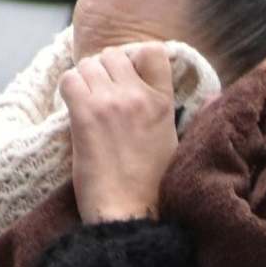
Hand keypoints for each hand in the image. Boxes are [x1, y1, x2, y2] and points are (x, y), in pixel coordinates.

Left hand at [61, 42, 179, 223]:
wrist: (129, 215)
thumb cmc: (151, 190)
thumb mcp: (174, 144)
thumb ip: (173, 115)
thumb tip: (198, 97)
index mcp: (163, 102)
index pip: (152, 51)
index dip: (134, 58)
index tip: (127, 77)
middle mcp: (139, 96)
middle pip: (112, 55)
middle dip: (103, 71)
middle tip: (99, 96)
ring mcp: (112, 103)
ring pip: (87, 64)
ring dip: (83, 81)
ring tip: (85, 105)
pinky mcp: (86, 115)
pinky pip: (69, 81)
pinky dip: (67, 92)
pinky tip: (73, 112)